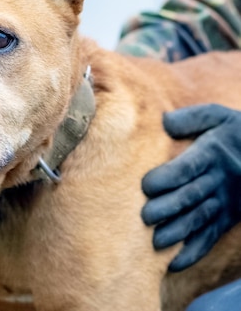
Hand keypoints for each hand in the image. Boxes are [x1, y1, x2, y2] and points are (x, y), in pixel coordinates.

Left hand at [141, 104, 240, 271]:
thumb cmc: (233, 131)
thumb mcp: (218, 116)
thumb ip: (192, 118)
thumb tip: (165, 122)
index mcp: (212, 153)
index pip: (189, 167)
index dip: (169, 177)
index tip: (147, 185)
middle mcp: (219, 180)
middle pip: (192, 196)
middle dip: (168, 207)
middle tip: (145, 216)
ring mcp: (225, 201)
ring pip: (200, 219)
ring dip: (178, 232)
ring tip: (156, 241)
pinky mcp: (228, 218)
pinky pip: (211, 236)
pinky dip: (193, 251)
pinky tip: (174, 262)